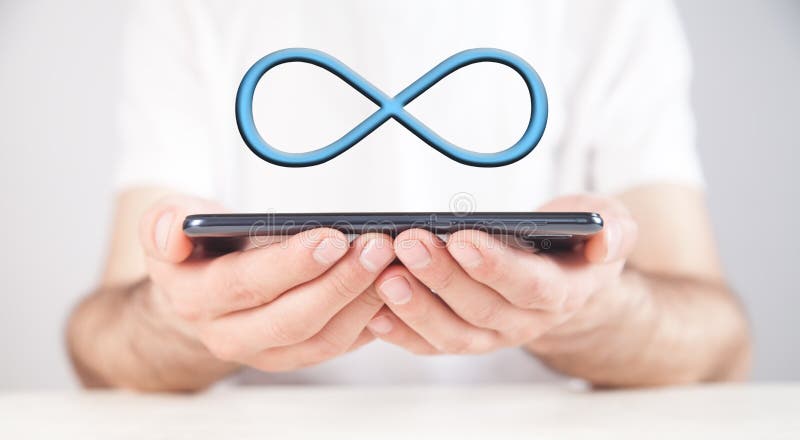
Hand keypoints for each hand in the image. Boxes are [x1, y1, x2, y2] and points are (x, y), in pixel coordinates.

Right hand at [139, 195, 394, 370]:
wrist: (198, 296)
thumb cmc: (196, 254)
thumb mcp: (167, 226)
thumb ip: (162, 222)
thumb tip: (171, 230)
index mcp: (195, 298)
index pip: (248, 283)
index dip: (292, 263)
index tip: (332, 238)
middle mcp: (228, 334)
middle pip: (293, 317)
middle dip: (341, 282)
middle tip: (376, 248)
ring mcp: (264, 352)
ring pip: (322, 338)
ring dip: (362, 302)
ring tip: (390, 265)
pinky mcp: (295, 357)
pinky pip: (338, 346)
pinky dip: (369, 320)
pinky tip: (389, 289)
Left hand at [365, 195, 637, 355]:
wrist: (565, 279)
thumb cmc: (578, 246)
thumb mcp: (610, 224)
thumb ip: (615, 229)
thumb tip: (605, 238)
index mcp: (563, 293)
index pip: (529, 285)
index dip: (496, 266)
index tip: (462, 238)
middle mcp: (525, 322)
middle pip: (480, 308)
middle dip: (442, 276)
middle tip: (409, 243)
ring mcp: (492, 335)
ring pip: (452, 334)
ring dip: (415, 306)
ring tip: (384, 275)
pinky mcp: (463, 336)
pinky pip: (430, 344)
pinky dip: (401, 332)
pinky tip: (373, 310)